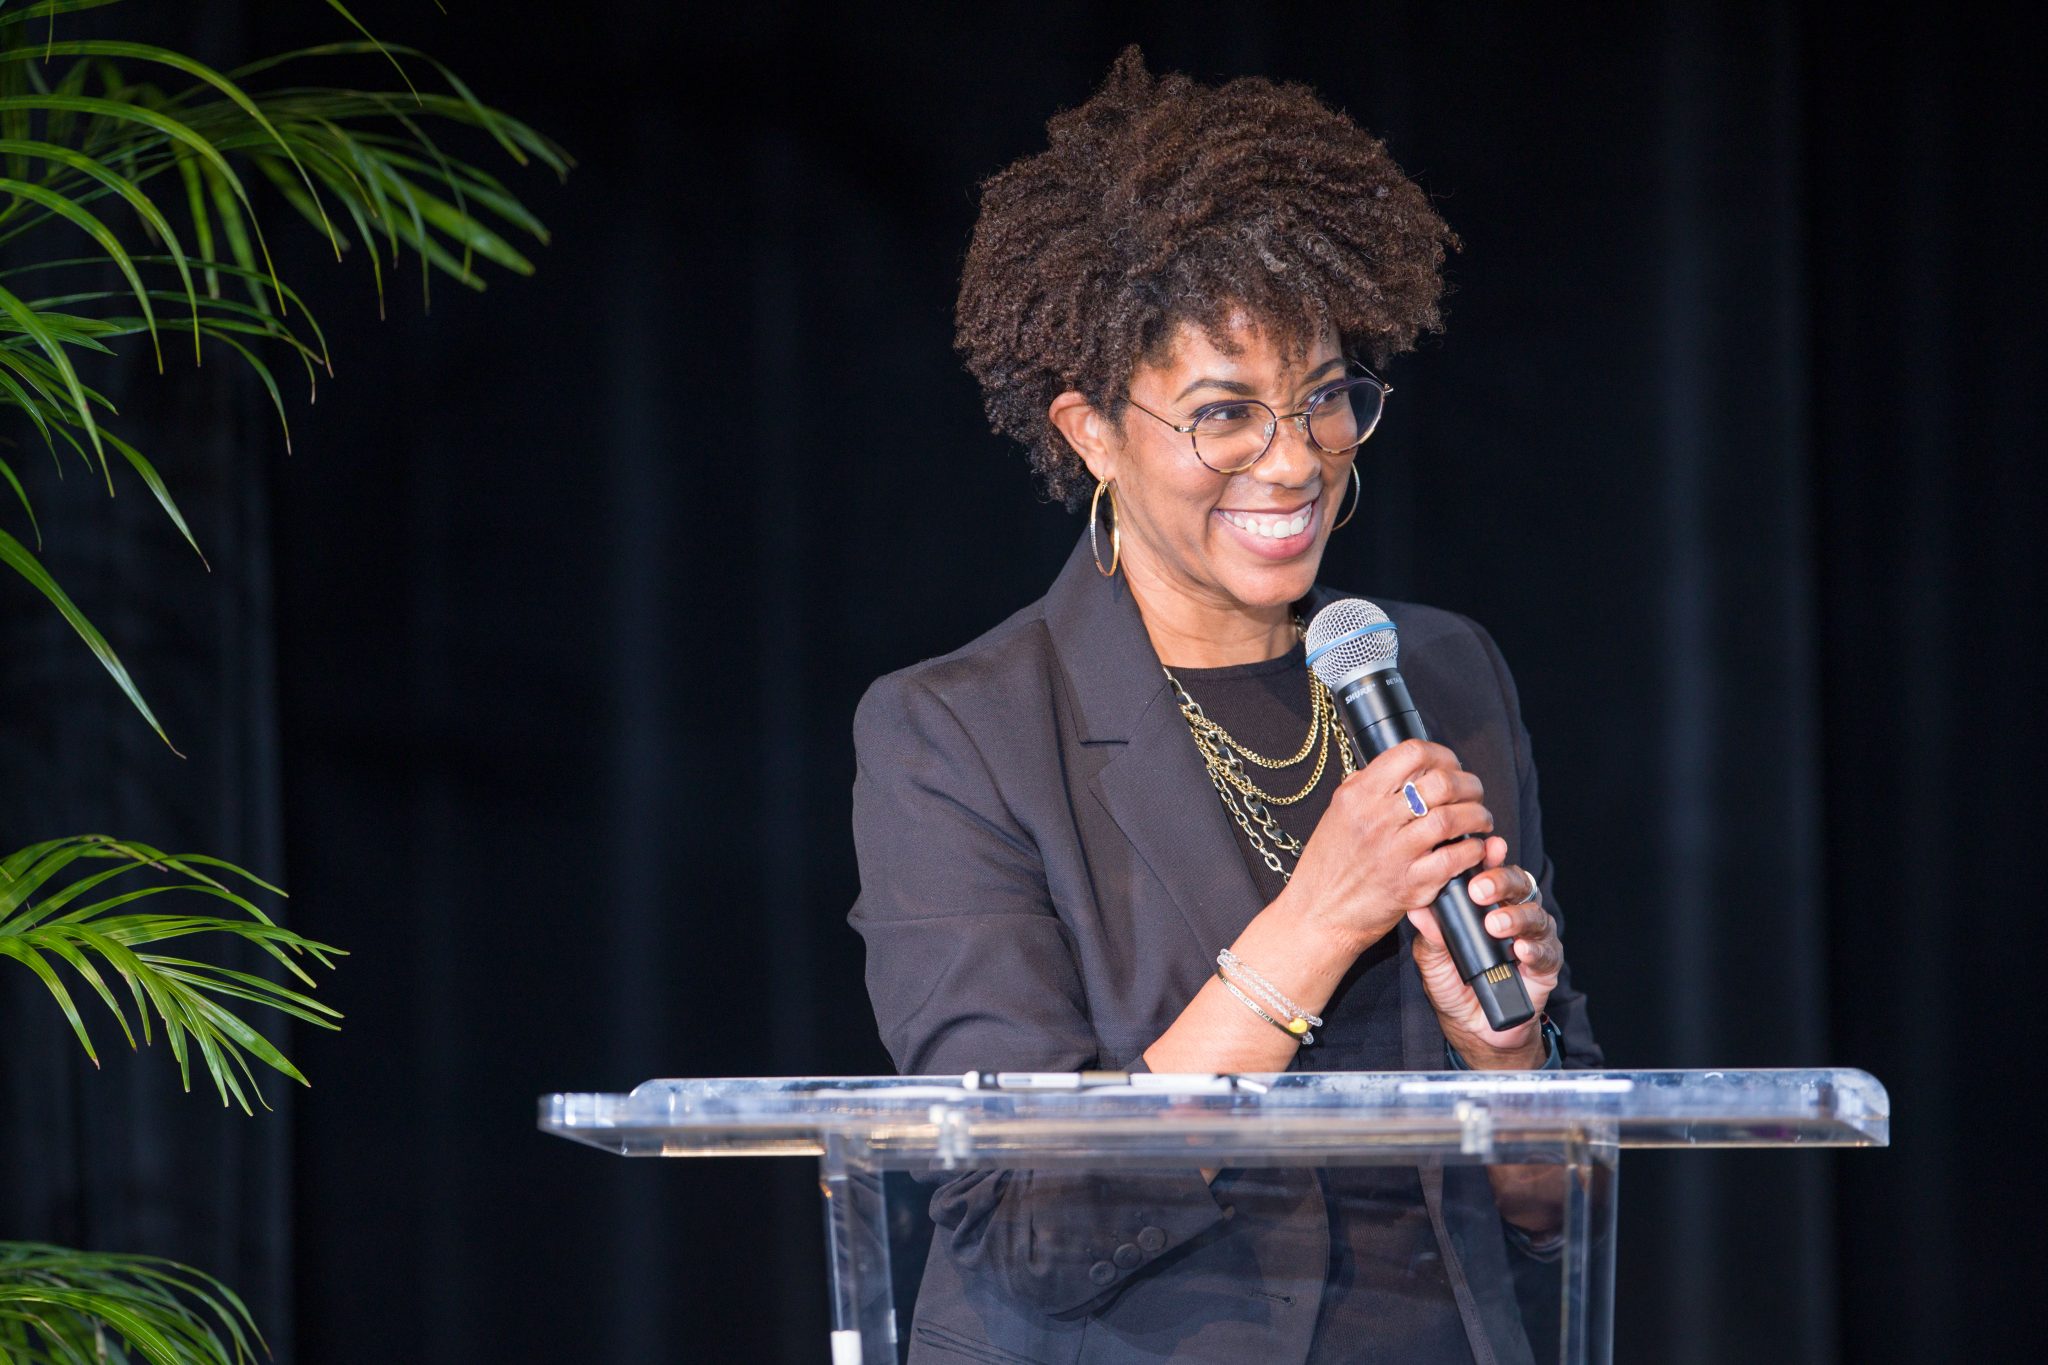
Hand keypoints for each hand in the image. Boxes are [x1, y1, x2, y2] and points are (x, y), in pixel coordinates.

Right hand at [1281, 738, 1494, 958]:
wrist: (1318, 913)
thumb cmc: (1328, 865)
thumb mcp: (1337, 813)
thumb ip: (1366, 787)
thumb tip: (1401, 768)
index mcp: (1358, 795)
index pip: (1412, 753)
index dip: (1442, 755)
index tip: (1450, 765)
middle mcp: (1376, 819)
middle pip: (1441, 782)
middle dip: (1469, 784)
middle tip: (1473, 793)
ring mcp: (1394, 852)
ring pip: (1452, 818)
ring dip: (1477, 815)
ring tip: (1480, 819)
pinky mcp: (1410, 885)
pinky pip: (1454, 858)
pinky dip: (1473, 850)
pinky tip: (1473, 849)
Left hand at [1408, 843, 1562, 1067]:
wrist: (1475, 1031)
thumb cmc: (1453, 987)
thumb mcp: (1433, 962)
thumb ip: (1430, 937)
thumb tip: (1417, 910)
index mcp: (1485, 905)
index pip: (1490, 872)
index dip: (1490, 857)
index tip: (1485, 848)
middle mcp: (1512, 913)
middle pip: (1518, 884)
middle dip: (1500, 881)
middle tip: (1479, 890)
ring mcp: (1532, 937)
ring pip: (1535, 914)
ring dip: (1515, 916)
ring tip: (1496, 925)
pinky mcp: (1546, 965)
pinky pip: (1547, 951)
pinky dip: (1534, 949)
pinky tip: (1521, 950)